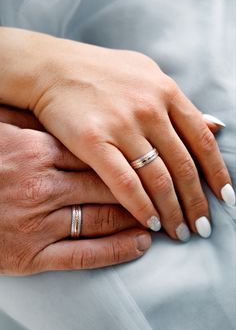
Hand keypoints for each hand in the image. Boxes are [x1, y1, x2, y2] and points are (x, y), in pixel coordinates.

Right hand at [0, 28, 233, 242]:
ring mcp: (122, 125)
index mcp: (166, 92)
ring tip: (180, 232)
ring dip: (172, 210)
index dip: (216, 173)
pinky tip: (151, 223)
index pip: (203, 140)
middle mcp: (149, 109)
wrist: (53, 68)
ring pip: (158, 178)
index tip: (224, 198)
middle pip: (183, 165)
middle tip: (201, 227)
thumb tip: (215, 125)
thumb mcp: (147, 75)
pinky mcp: (93, 141)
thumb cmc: (101, 73)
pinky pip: (125, 182)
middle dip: (196, 202)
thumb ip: (179, 103)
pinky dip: (141, 207)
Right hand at [0, 122, 150, 274]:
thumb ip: (33, 122)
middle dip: (138, 189)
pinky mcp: (33, 255)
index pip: (96, 156)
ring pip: (101, 219)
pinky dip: (116, 250)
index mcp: (36, 153)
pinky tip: (140, 245)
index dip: (125, 159)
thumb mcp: (1, 131)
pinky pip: (83, 254)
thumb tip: (64, 115)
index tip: (147, 159)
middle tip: (164, 189)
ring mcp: (40, 223)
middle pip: (105, 187)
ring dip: (135, 218)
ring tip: (159, 216)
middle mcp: (43, 188)